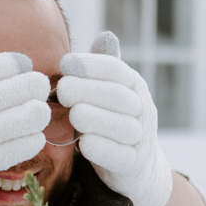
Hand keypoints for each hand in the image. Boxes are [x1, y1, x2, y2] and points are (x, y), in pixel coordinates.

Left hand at [56, 32, 172, 205]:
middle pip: (117, 96)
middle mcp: (143, 109)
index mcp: (135, 86)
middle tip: (62, 89)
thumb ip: (102, 72)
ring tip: (75, 114)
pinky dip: (103, 149)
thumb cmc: (110, 124)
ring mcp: (141, 138)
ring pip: (121, 126)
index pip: (115, 70)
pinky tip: (84, 144)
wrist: (134, 168)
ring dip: (97, 118)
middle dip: (89, 90)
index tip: (64, 63)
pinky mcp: (133, 164)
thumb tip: (105, 36)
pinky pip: (119, 156)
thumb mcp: (108, 95)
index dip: (91, 65)